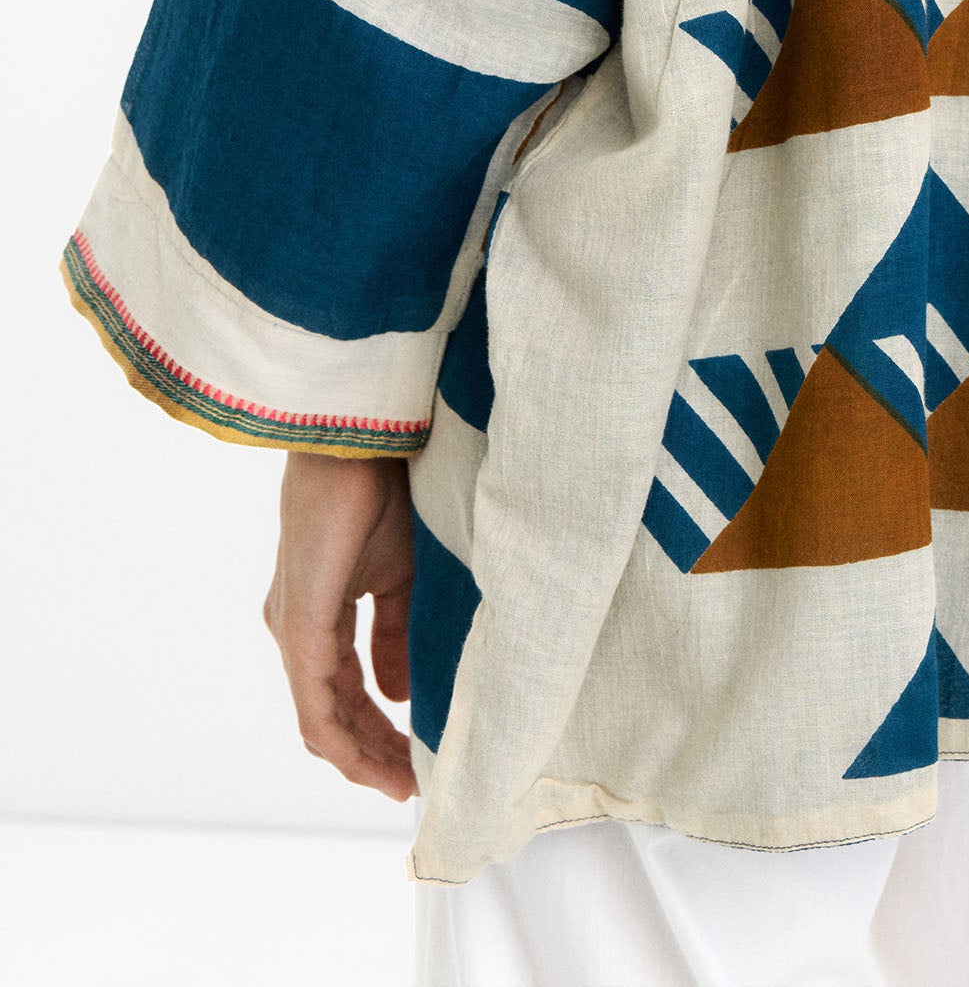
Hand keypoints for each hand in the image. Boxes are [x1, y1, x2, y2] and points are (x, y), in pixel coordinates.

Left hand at [263, 452, 418, 801]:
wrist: (366, 439)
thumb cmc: (386, 490)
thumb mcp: (401, 574)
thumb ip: (395, 635)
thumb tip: (399, 695)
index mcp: (319, 615)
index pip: (343, 695)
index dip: (380, 734)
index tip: (419, 760)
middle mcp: (297, 630)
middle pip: (330, 717)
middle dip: (374, 755)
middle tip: (417, 784)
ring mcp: (294, 631)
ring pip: (321, 719)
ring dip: (363, 758)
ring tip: (405, 782)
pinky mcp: (301, 626)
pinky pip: (317, 705)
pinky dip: (348, 741)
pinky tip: (378, 762)